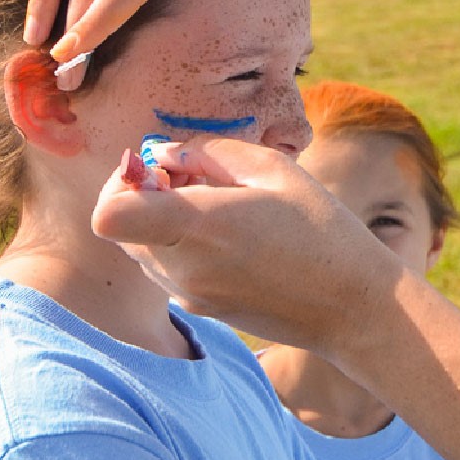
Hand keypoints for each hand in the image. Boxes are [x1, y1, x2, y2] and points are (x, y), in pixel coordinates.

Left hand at [92, 137, 402, 353]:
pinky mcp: (196, 307)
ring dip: (158, 219)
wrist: (350, 306)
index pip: (110, 214)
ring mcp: (186, 293)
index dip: (121, 182)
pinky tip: (226, 236)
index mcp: (201, 226)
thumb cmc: (320, 228)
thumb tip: (166, 155)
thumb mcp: (274, 168)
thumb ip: (208, 152)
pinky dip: (176, 244)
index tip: (159, 169)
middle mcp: (183, 266)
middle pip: (118, 223)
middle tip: (192, 179)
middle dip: (143, 193)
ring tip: (217, 207)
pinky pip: (163, 266)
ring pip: (137, 244)